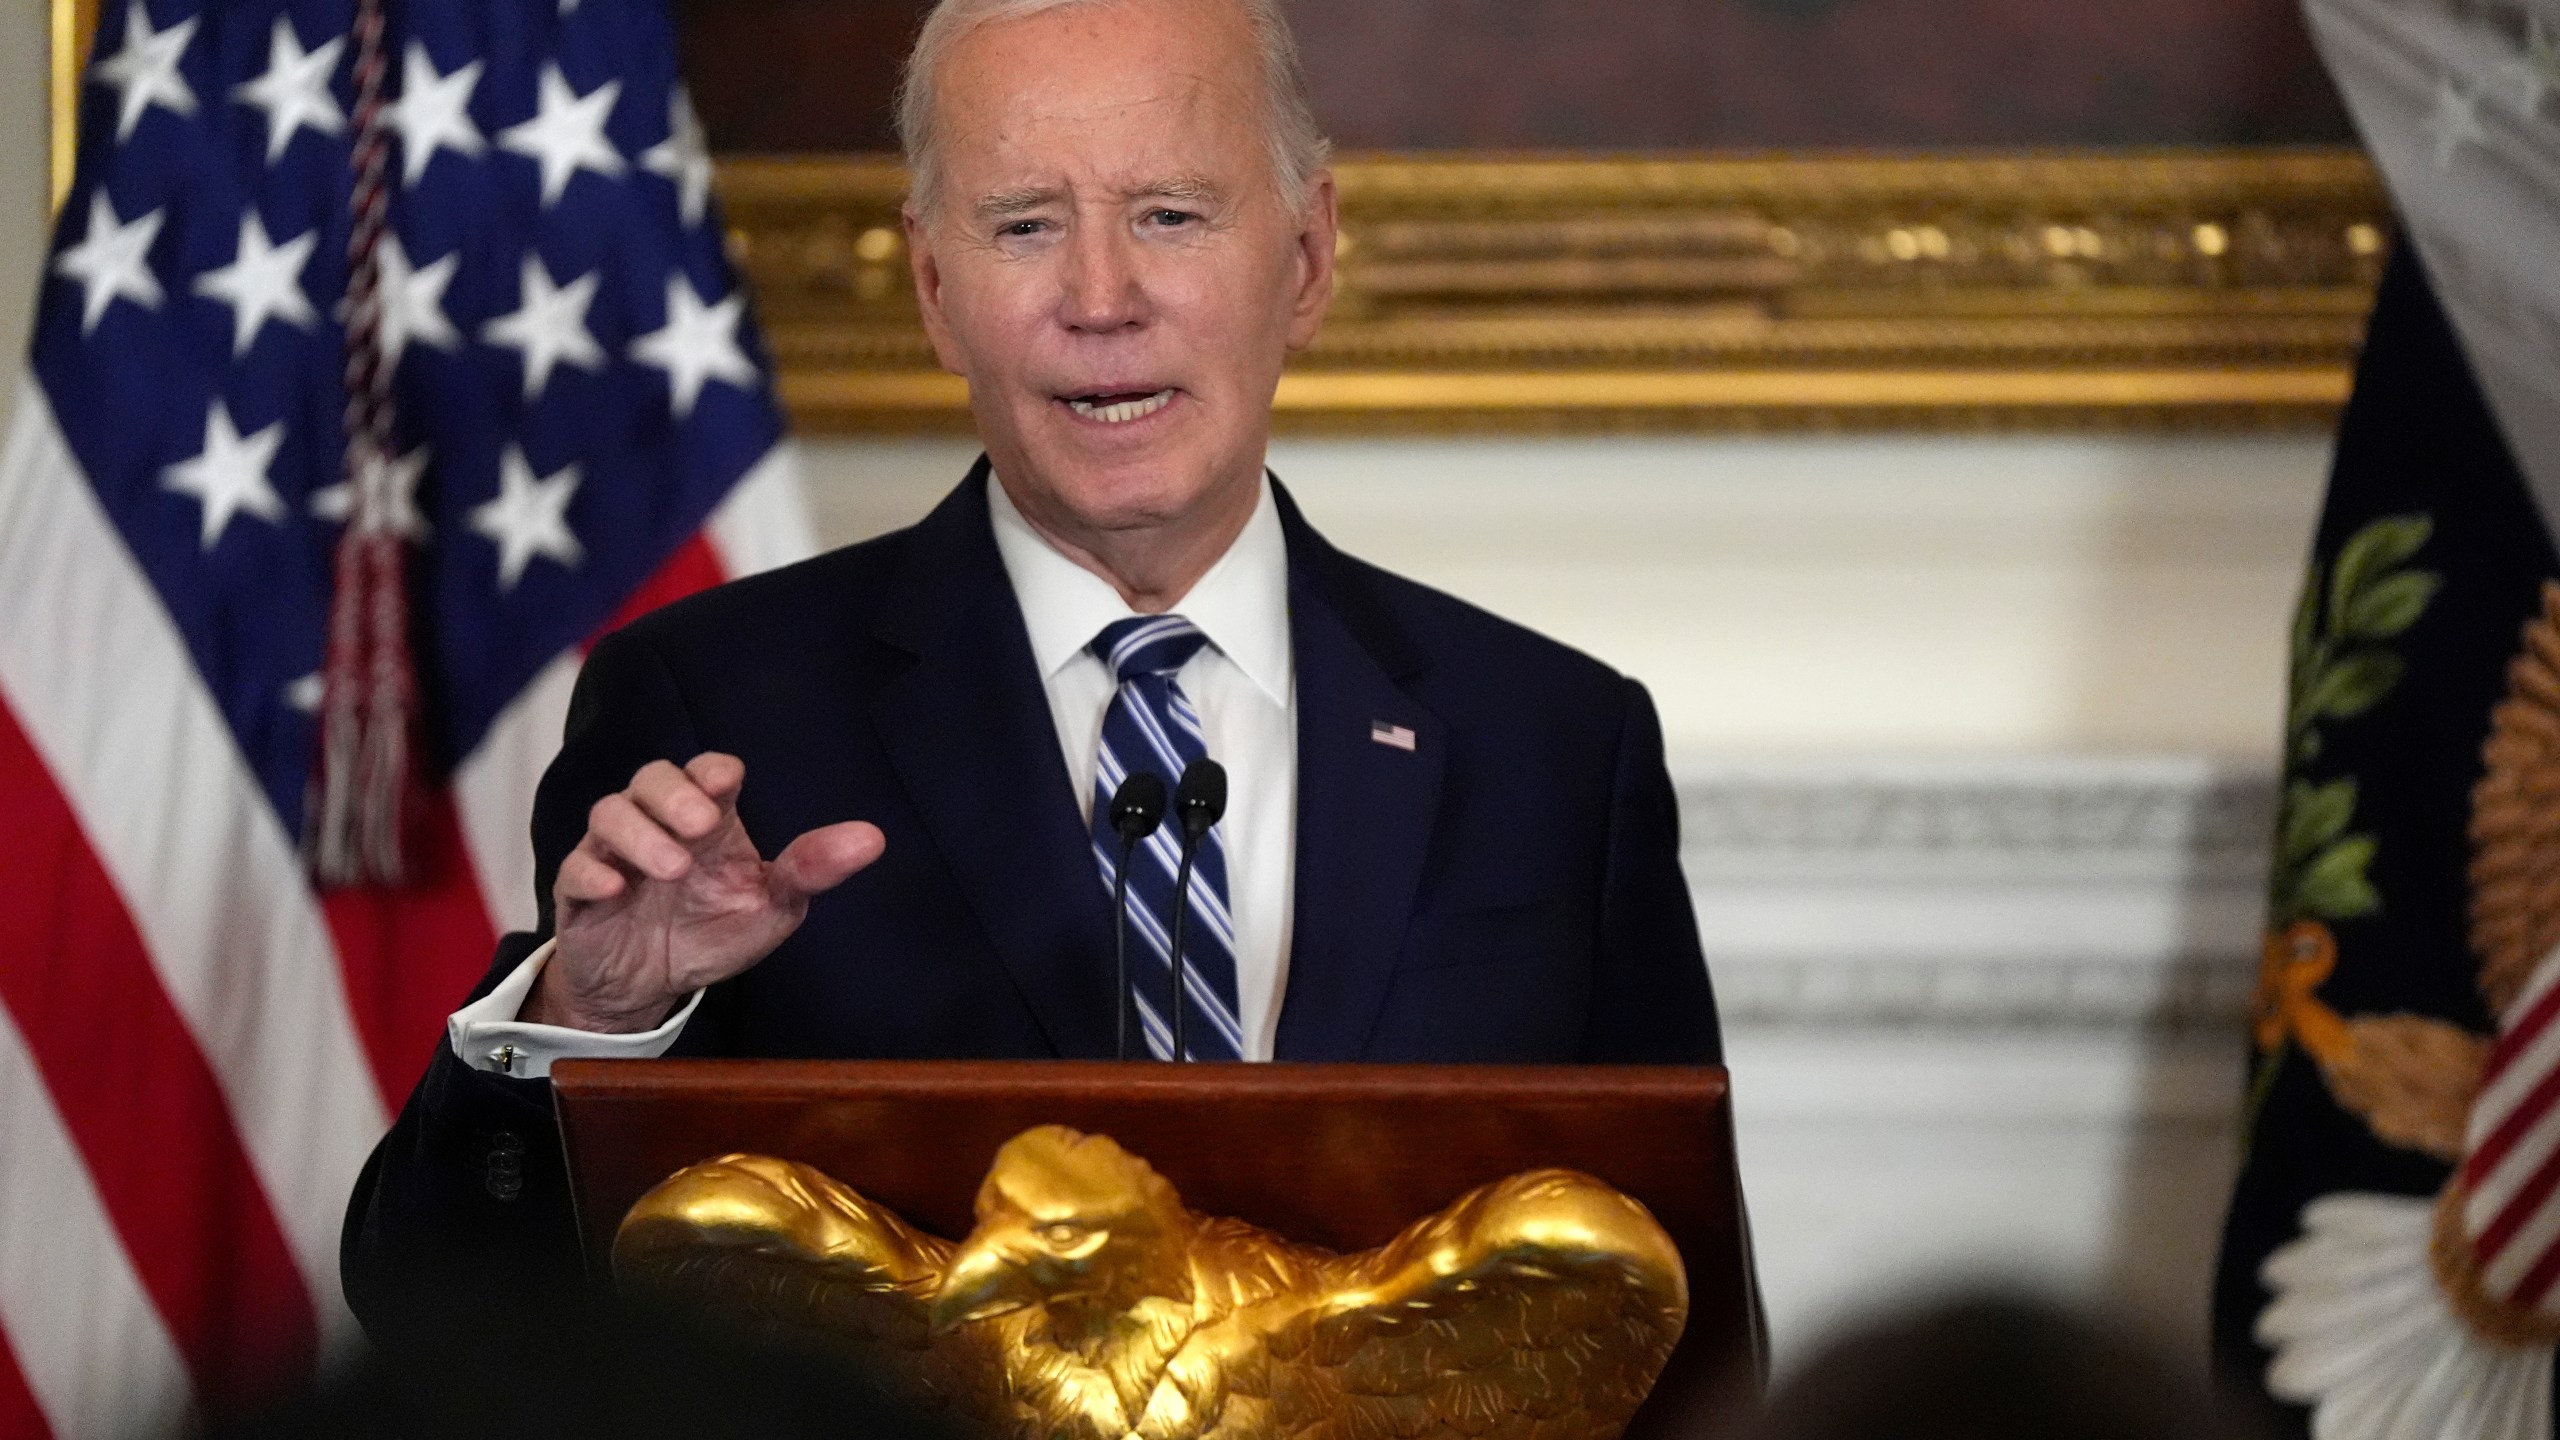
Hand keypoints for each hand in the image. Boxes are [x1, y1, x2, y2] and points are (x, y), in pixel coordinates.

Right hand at [527, 753, 885, 1032]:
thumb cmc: (712, 930)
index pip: (705, 772)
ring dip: (638, 834)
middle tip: (702, 826)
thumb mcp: (772, 904)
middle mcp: (657, 824)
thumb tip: (873, 838)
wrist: (651, 987)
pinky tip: (613, 887)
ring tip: (671, 868)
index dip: (711, 772)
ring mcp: (614, 855)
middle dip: (673, 794)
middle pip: (650, 778)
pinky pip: (572, 869)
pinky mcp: (579, 895)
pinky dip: (590, 872)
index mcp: (708, 819)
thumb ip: (812, 869)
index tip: (725, 785)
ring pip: (609, 813)